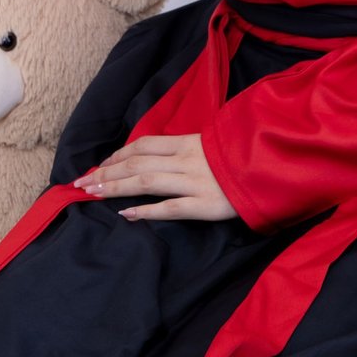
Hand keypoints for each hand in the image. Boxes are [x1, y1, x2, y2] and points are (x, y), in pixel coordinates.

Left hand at [72, 132, 236, 222]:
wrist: (275, 165)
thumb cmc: (243, 155)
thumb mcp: (214, 143)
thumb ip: (187, 149)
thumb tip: (158, 156)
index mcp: (188, 143)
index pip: (143, 145)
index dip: (117, 155)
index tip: (98, 166)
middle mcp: (187, 160)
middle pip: (137, 163)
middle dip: (106, 173)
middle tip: (81, 184)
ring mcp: (195, 182)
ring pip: (146, 182)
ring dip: (115, 187)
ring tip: (92, 194)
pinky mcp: (206, 205)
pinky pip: (170, 208)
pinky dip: (146, 211)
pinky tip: (125, 214)